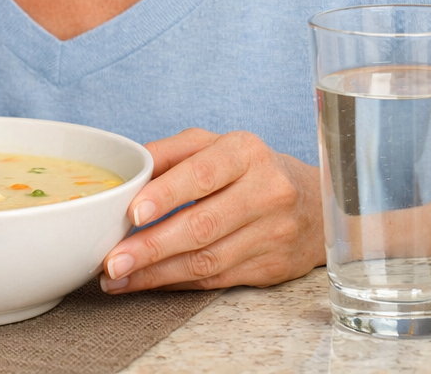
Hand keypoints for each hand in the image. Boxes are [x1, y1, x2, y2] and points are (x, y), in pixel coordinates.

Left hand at [100, 128, 323, 292]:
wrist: (317, 206)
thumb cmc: (252, 170)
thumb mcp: (217, 146)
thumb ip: (171, 153)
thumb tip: (127, 172)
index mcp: (245, 153)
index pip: (202, 174)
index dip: (167, 194)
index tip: (133, 212)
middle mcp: (265, 191)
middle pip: (202, 225)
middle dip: (151, 247)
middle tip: (112, 260)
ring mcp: (272, 233)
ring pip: (207, 260)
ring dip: (157, 273)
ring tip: (118, 277)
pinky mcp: (271, 267)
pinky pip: (216, 279)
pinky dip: (176, 283)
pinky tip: (147, 282)